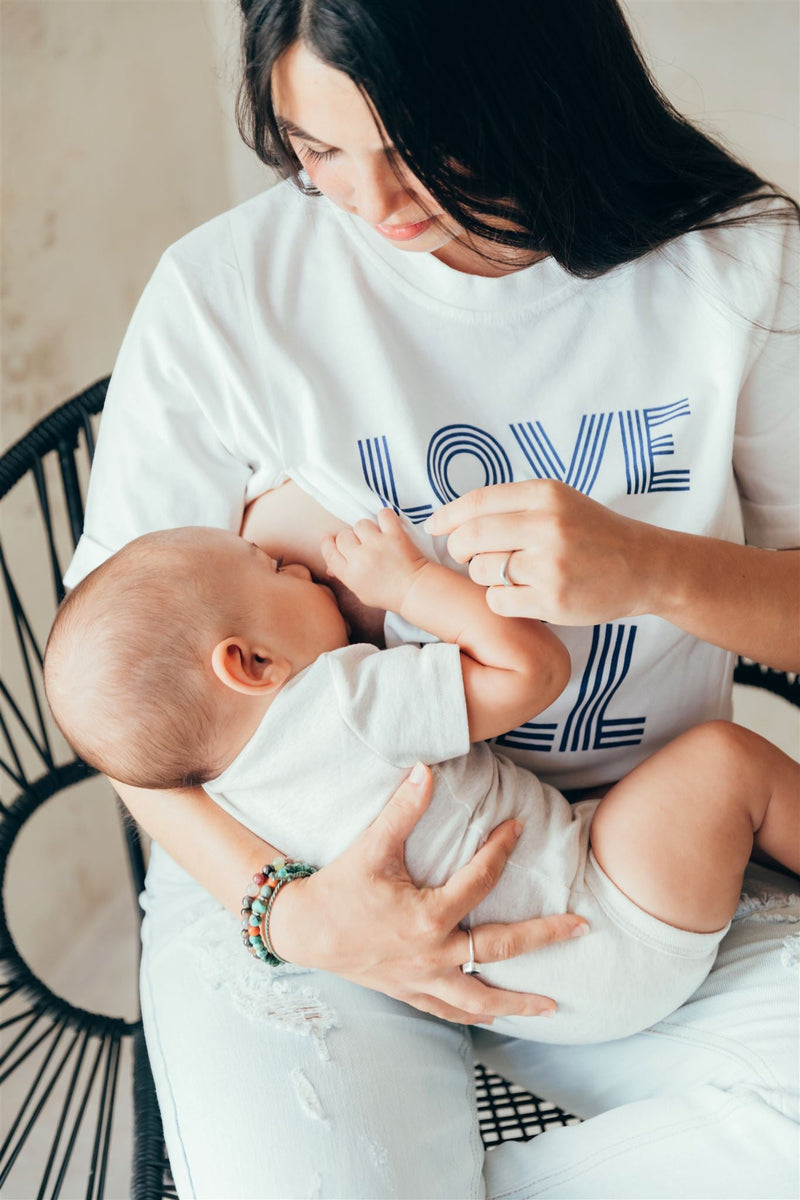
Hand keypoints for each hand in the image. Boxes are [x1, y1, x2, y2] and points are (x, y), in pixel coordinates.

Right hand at [267, 764, 587, 1022]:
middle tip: (581, 927)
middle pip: (500, 948)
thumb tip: (425, 767)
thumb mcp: (371, 846)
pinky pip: (451, 1012)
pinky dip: (476, 1015)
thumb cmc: (338, 888)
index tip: (518, 827)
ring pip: (480, 997)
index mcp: (427, 916)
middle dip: (544, 937)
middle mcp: (432, 954)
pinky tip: (496, 1017)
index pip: (479, 880)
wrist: (303, 931)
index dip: (501, 850)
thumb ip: (403, 809)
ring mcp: (422, 979)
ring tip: (552, 1007)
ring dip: (518, 1002)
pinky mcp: (410, 993)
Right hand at [321, 508, 429, 612]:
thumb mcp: (361, 592)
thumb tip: (330, 568)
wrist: (415, 590)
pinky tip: (388, 526)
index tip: (333, 539)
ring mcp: (377, 545)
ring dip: (367, 529)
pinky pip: (383, 515)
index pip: (329, 551)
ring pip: (360, 524)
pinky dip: (385, 517)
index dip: (329, 543)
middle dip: (351, 538)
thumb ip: (345, 577)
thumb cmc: (388, 594)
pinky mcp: (394, 535)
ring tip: (377, 537)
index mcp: (349, 574)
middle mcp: (360, 558)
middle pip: (343, 536)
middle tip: (362, 544)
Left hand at [426, 480, 662, 624]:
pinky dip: (500, 600)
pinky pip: (498, 601)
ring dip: (484, 576)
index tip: (435, 527)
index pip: (477, 502)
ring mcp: (550, 565)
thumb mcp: (559, 501)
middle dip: (460, 550)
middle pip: (471, 538)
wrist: (645, 566)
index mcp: (545, 495)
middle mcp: (547, 526)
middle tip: (468, 556)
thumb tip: (451, 519)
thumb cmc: (594, 533)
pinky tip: (520, 594)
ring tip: (507, 574)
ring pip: (482, 572)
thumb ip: (512, 505)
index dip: (447, 516)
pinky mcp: (553, 601)